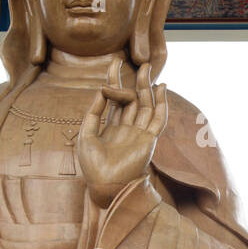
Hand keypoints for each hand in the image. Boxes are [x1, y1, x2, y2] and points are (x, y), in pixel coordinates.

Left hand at [78, 59, 167, 208]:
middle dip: (135, 80)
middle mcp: (126, 128)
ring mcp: (139, 134)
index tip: (115, 62)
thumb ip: (94, 112)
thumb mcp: (86, 134)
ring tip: (147, 70)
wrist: (105, 186)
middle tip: (139, 62)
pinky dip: (161, 104)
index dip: (115, 80)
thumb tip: (102, 89)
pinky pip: (157, 119)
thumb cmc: (92, 165)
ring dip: (147, 87)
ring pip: (145, 105)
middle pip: (132, 99)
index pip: (115, 99)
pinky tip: (161, 90)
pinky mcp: (149, 140)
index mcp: (111, 128)